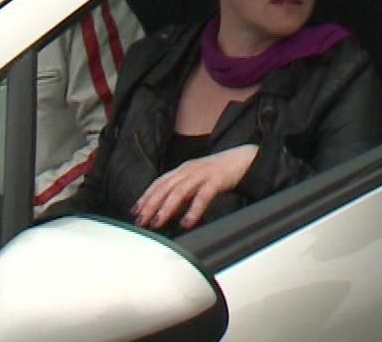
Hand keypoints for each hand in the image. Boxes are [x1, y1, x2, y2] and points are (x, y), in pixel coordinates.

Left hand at [131, 144, 257, 230]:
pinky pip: (203, 196)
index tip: (135, 211)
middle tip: (141, 221)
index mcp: (184, 169)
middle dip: (150, 205)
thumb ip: (184, 191)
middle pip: (165, 187)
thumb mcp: (199, 179)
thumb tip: (168, 210)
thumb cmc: (222, 172)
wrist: (247, 158)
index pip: (159, 182)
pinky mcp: (217, 179)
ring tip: (158, 223)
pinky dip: (193, 210)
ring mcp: (203, 173)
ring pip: (179, 191)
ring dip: (166, 208)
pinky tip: (187, 222)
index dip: (146, 196)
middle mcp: (190, 169)